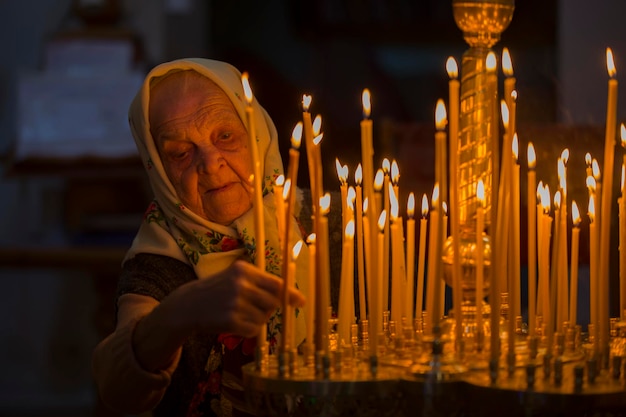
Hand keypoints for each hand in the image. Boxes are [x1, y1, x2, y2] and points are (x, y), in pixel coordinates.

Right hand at [172, 260, 304, 337]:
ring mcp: (236, 302)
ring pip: (263, 318)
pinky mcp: (231, 320)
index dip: (290, 294)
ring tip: (238, 313)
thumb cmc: (218, 290)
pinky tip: (234, 323)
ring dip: (256, 320)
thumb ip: (260, 283)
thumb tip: (290, 295)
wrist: (188, 304)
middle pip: (272, 302)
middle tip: (251, 307)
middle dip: (267, 308)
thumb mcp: (236, 277)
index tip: (301, 302)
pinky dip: (248, 329)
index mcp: (244, 270)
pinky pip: (253, 329)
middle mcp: (241, 284)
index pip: (275, 283)